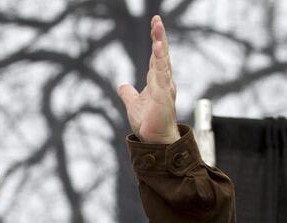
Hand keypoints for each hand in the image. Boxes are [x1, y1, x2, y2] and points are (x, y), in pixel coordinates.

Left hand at [117, 15, 179, 144]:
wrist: (155, 140)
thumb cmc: (149, 123)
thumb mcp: (134, 105)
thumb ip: (128, 94)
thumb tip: (121, 85)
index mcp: (157, 82)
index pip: (156, 58)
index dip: (155, 42)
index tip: (154, 25)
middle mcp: (163, 81)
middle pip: (161, 54)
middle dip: (159, 36)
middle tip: (156, 20)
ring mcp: (164, 87)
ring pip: (162, 60)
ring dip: (159, 43)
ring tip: (157, 27)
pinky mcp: (163, 94)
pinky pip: (161, 74)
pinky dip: (160, 60)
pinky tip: (158, 48)